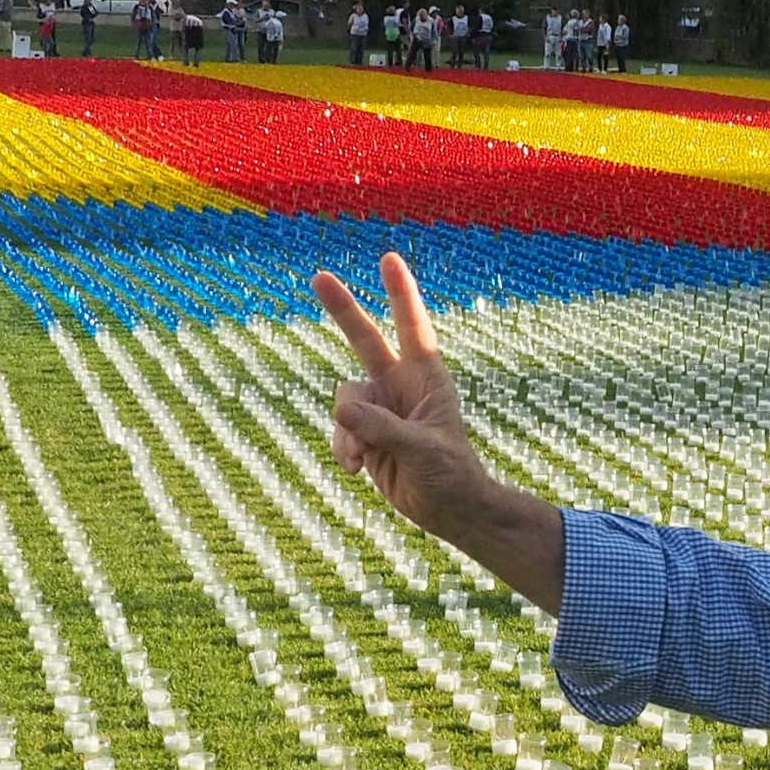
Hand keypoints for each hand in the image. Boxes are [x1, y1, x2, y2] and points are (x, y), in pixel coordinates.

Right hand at [312, 251, 565, 610]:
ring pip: (344, 401)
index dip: (400, 293)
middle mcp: (400, 385)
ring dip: (347, 432)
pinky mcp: (366, 433)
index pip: (412, 327)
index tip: (389, 258)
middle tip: (319, 276)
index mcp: (426, 378)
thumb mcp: (422, 451)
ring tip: (362, 460)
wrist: (447, 510)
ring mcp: (380, 408)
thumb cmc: (450, 474)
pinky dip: (343, 448)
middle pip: (364, 340)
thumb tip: (342, 409)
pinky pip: (340, 430)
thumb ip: (382, 429)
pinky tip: (356, 470)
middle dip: (342, 310)